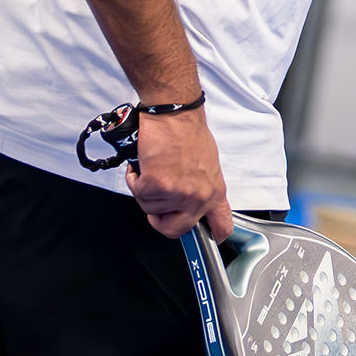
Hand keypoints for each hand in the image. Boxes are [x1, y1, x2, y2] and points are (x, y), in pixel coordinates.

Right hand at [129, 103, 231, 240]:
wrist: (174, 113)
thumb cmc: (188, 132)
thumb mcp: (207, 166)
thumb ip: (201, 188)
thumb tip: (191, 200)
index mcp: (215, 192)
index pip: (221, 226)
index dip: (211, 237)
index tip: (205, 242)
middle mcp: (199, 197)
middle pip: (174, 229)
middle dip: (159, 219)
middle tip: (155, 204)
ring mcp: (178, 194)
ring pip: (150, 208)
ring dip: (145, 189)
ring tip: (153, 167)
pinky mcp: (157, 185)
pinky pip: (137, 192)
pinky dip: (134, 178)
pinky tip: (143, 164)